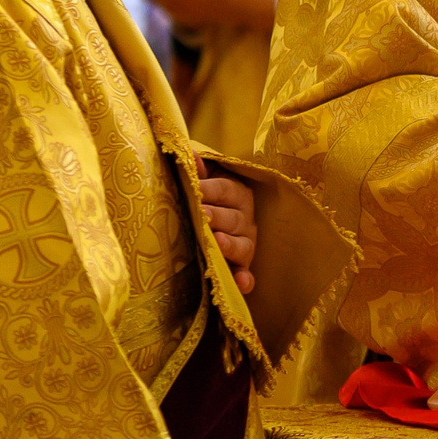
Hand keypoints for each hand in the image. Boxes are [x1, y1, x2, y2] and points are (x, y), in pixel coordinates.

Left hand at [199, 168, 255, 295]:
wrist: (211, 222)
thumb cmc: (204, 197)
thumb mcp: (203, 180)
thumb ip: (198, 170)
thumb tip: (191, 155)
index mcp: (237, 194)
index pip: (226, 189)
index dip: (210, 189)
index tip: (195, 189)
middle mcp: (245, 219)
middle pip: (234, 218)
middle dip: (218, 217)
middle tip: (202, 215)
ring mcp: (246, 243)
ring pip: (243, 245)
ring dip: (231, 245)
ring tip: (218, 242)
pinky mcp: (241, 266)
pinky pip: (246, 273)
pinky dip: (245, 279)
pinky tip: (242, 283)